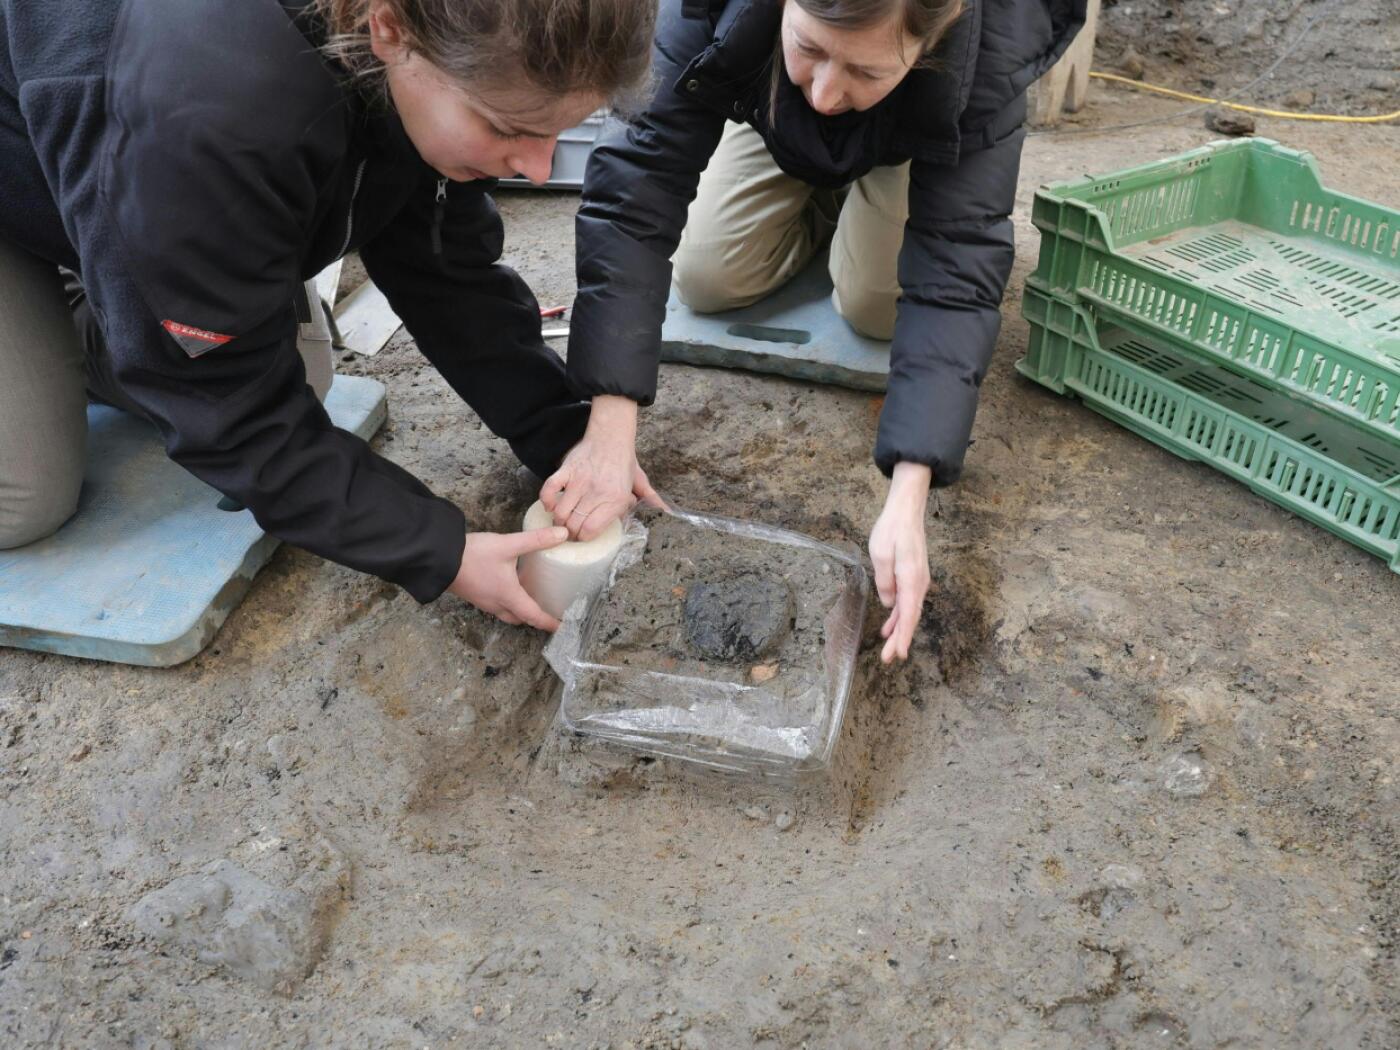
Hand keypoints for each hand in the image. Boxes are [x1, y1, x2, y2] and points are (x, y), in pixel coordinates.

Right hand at [448, 526, 569, 630]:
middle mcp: (497, 604)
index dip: (549, 623)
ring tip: (532, 597)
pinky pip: (496, 605)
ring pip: (507, 613)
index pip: (534, 616)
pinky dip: (508, 602)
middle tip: (549, 611)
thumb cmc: (473, 555)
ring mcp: (484, 601)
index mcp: (509, 597)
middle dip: (535, 618)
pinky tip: (511, 585)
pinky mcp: (475, 595)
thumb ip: (536, 540)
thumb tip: (562, 534)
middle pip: (520, 618)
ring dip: (520, 610)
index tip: (562, 627)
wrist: (438, 558)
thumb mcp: (508, 544)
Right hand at [541, 395, 662, 540]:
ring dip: (558, 521)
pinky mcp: (566, 471)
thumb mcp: (640, 481)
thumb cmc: (624, 461)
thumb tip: (664, 510)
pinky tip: (550, 506)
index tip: (582, 537)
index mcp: (616, 500)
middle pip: (574, 525)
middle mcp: (597, 493)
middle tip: (570, 533)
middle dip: (570, 534)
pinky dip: (547, 501)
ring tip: (561, 522)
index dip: (584, 537)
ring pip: (561, 512)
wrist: (611, 435)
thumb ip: (649, 497)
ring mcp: (580, 482)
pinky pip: (549, 490)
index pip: (591, 530)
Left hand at [869, 462, 932, 663]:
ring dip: (899, 629)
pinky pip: (907, 601)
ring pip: (909, 611)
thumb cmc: (892, 530)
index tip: (898, 654)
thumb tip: (888, 603)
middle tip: (889, 658)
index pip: (908, 615)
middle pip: (910, 617)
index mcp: (911, 579)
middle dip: (900, 639)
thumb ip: (884, 581)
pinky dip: (899, 615)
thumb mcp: (880, 554)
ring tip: (888, 648)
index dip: (903, 636)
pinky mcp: (913, 577)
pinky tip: (889, 625)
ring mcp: (917, 580)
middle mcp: (918, 583)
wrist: (906, 511)